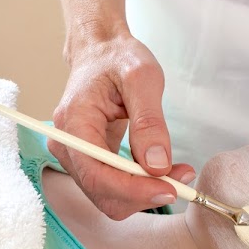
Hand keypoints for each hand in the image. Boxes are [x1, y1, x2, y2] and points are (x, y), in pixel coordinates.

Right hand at [52, 31, 194, 219]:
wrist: (101, 53)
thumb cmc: (117, 59)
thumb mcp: (142, 79)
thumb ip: (149, 122)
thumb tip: (156, 165)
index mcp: (74, 122)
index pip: (97, 175)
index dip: (134, 190)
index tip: (171, 188)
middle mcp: (67, 144)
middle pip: (102, 193)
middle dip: (143, 194)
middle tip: (182, 179)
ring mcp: (75, 155)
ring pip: (108, 196)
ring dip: (144, 193)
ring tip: (176, 172)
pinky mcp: (87, 160)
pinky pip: (112, 186)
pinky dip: (139, 186)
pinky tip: (161, 171)